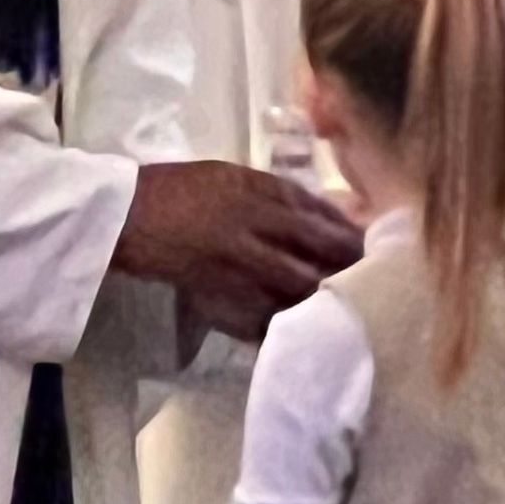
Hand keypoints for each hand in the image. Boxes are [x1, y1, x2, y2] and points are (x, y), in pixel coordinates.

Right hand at [113, 161, 360, 342]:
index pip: (319, 222)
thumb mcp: (233, 174)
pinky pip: (264, 323)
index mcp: (257, 199)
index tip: (375, 246)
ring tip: (347, 306)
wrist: (129, 217)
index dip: (350, 237)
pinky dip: (287, 325)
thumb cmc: (183, 188)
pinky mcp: (221, 303)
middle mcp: (253, 237)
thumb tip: (325, 210)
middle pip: (316, 261)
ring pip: (295, 294)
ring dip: (324, 300)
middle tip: (373, 281)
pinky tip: (303, 328)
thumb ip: (279, 192)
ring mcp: (237, 274)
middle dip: (348, 272)